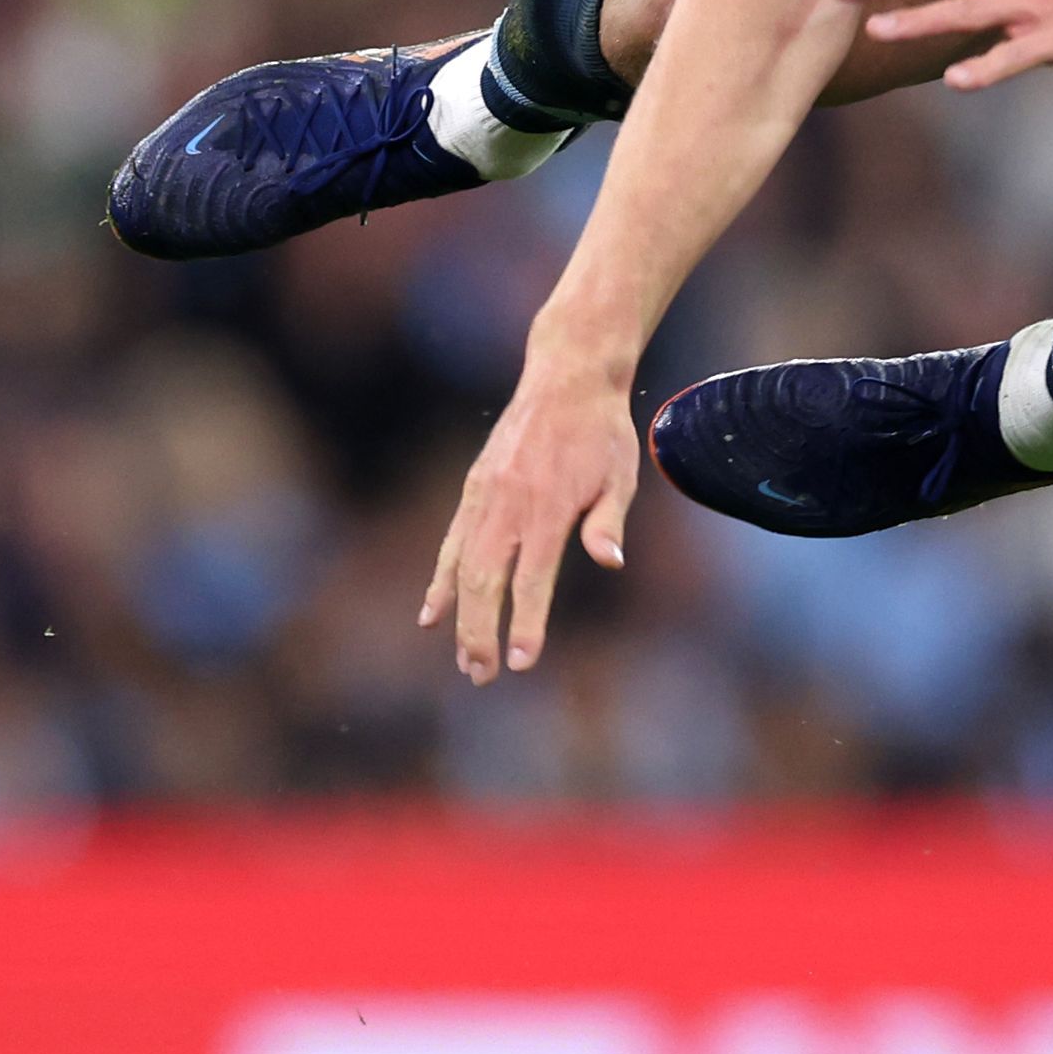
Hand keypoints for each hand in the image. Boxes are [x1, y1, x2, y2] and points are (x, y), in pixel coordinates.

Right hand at [420, 351, 641, 683]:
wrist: (567, 378)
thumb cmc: (602, 433)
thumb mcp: (620, 475)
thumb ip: (608, 521)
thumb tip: (610, 562)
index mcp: (550, 507)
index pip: (533, 578)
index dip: (526, 622)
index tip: (522, 662)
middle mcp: (510, 505)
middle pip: (487, 581)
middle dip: (481, 633)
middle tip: (482, 676)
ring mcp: (486, 497)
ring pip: (463, 567)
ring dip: (459, 618)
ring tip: (463, 661)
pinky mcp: (474, 489)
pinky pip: (452, 542)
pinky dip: (441, 581)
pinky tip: (432, 613)